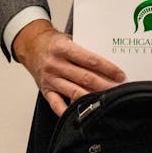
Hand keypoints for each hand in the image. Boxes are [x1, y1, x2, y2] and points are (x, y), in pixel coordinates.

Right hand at [12, 19, 126, 115]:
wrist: (31, 46)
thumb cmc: (54, 43)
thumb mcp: (70, 40)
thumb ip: (85, 51)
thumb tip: (108, 64)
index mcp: (63, 49)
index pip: (90, 60)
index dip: (108, 68)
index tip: (120, 75)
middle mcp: (55, 65)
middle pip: (85, 78)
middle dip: (105, 84)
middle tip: (118, 89)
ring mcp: (50, 79)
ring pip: (75, 91)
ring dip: (92, 97)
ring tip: (107, 99)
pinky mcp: (46, 91)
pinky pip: (57, 104)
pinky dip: (67, 111)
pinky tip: (80, 113)